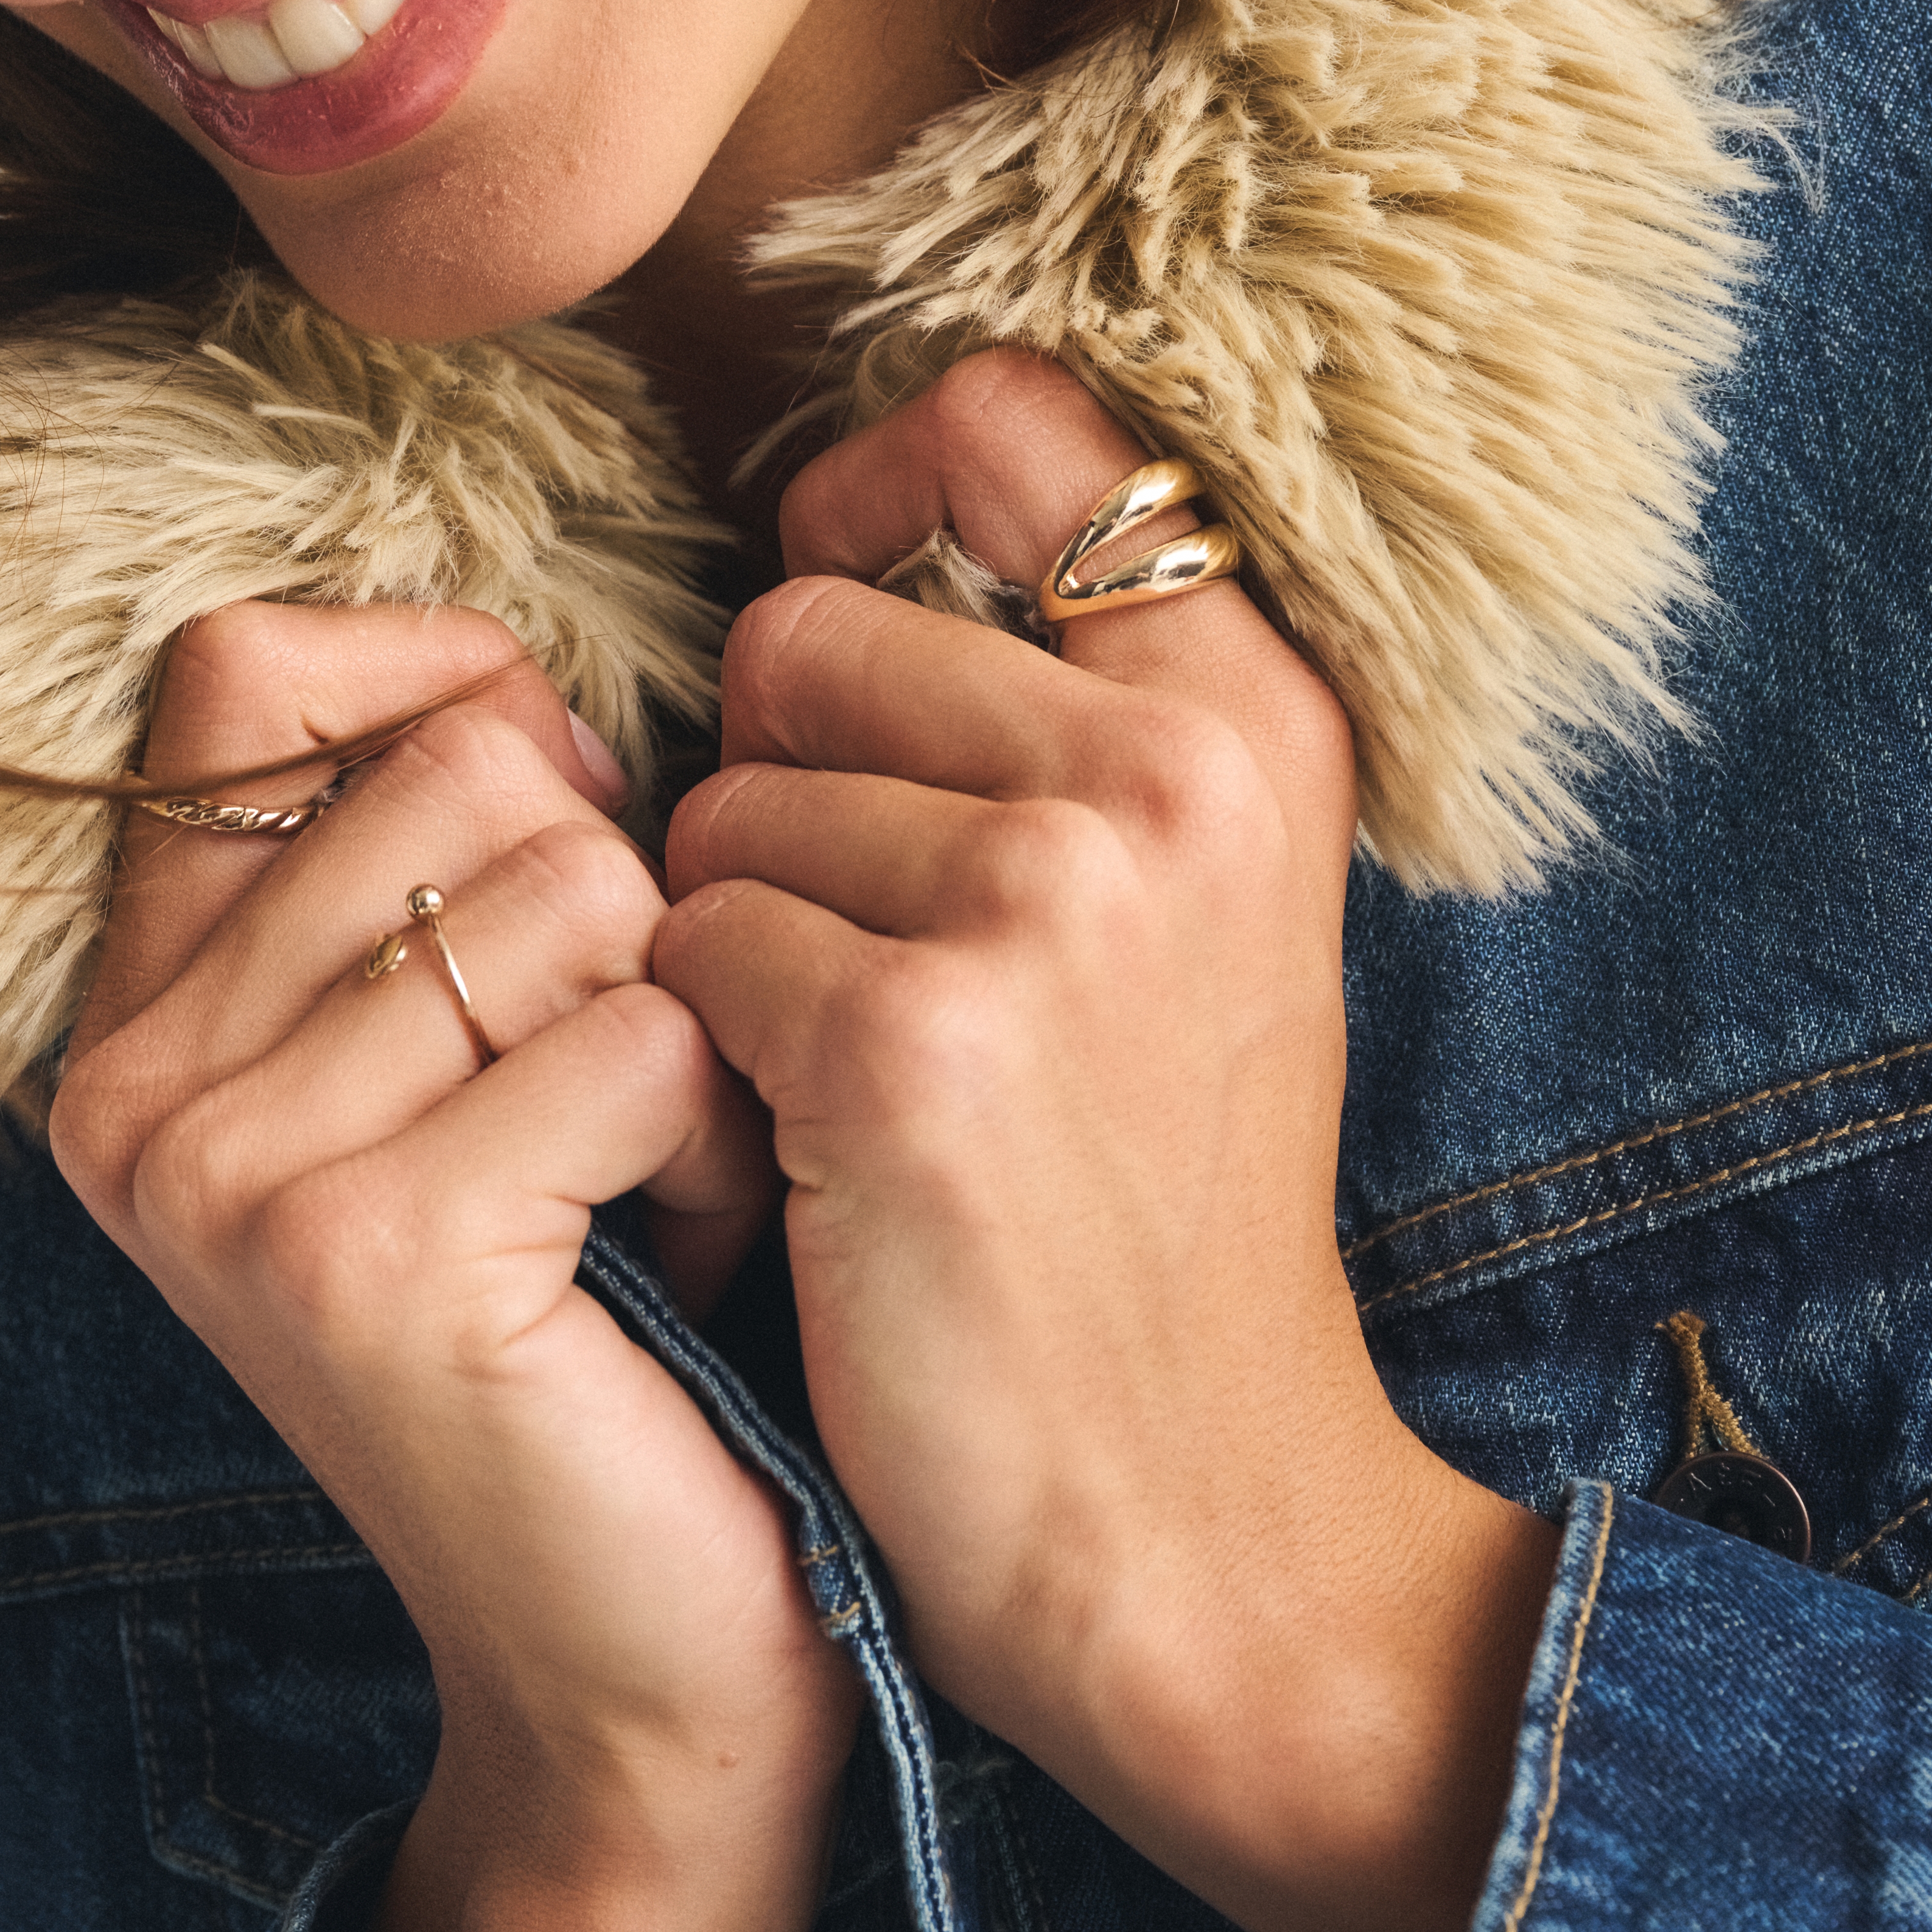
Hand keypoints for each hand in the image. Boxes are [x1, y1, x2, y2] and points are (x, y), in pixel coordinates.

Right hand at [52, 605, 857, 1931]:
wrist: (639, 1672)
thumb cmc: (606, 1327)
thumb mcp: (479, 1051)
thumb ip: (445, 852)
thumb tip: (524, 688)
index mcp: (135, 1018)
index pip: (243, 666)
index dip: (445, 693)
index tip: (546, 845)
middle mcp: (133, 1089)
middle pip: (462, 763)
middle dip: (612, 917)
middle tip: (600, 1112)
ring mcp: (229, 1175)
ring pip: (576, 889)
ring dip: (676, 1044)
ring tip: (632, 1203)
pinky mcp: (369, 1255)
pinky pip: (645, 1036)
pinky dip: (711, 1144)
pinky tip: (666, 1267)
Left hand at [654, 354, 1556, 1931]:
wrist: (1190, 1510)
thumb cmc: (1146, 1200)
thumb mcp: (1194, 909)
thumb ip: (1068, 706)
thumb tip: (841, 529)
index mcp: (1249, 712)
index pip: (1011, 421)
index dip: (870, 487)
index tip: (836, 593)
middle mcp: (1169, 776)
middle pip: (808, 624)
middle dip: (777, 777)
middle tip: (863, 948)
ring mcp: (1045, 904)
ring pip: (721, 800)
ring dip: (731, 929)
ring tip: (853, 1071)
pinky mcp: (910, 1044)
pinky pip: (682, 945)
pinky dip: (700, 1049)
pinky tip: (806, 1151)